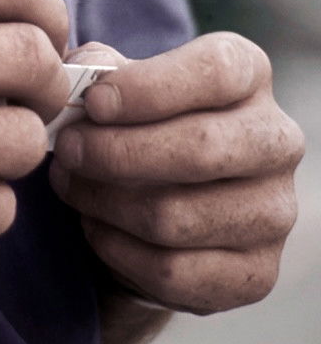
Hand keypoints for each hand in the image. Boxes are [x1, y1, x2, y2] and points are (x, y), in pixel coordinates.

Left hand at [48, 34, 304, 313]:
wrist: (165, 197)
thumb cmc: (141, 121)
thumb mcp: (121, 81)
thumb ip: (97, 70)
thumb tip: (82, 83)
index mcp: (250, 75)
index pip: (216, 72)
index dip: (149, 88)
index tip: (94, 103)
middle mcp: (276, 141)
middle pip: (201, 148)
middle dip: (117, 151)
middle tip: (66, 149)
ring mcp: (274, 213)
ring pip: (176, 216)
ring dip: (105, 202)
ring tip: (70, 184)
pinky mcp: (257, 274)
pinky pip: (173, 270)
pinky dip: (118, 249)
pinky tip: (94, 226)